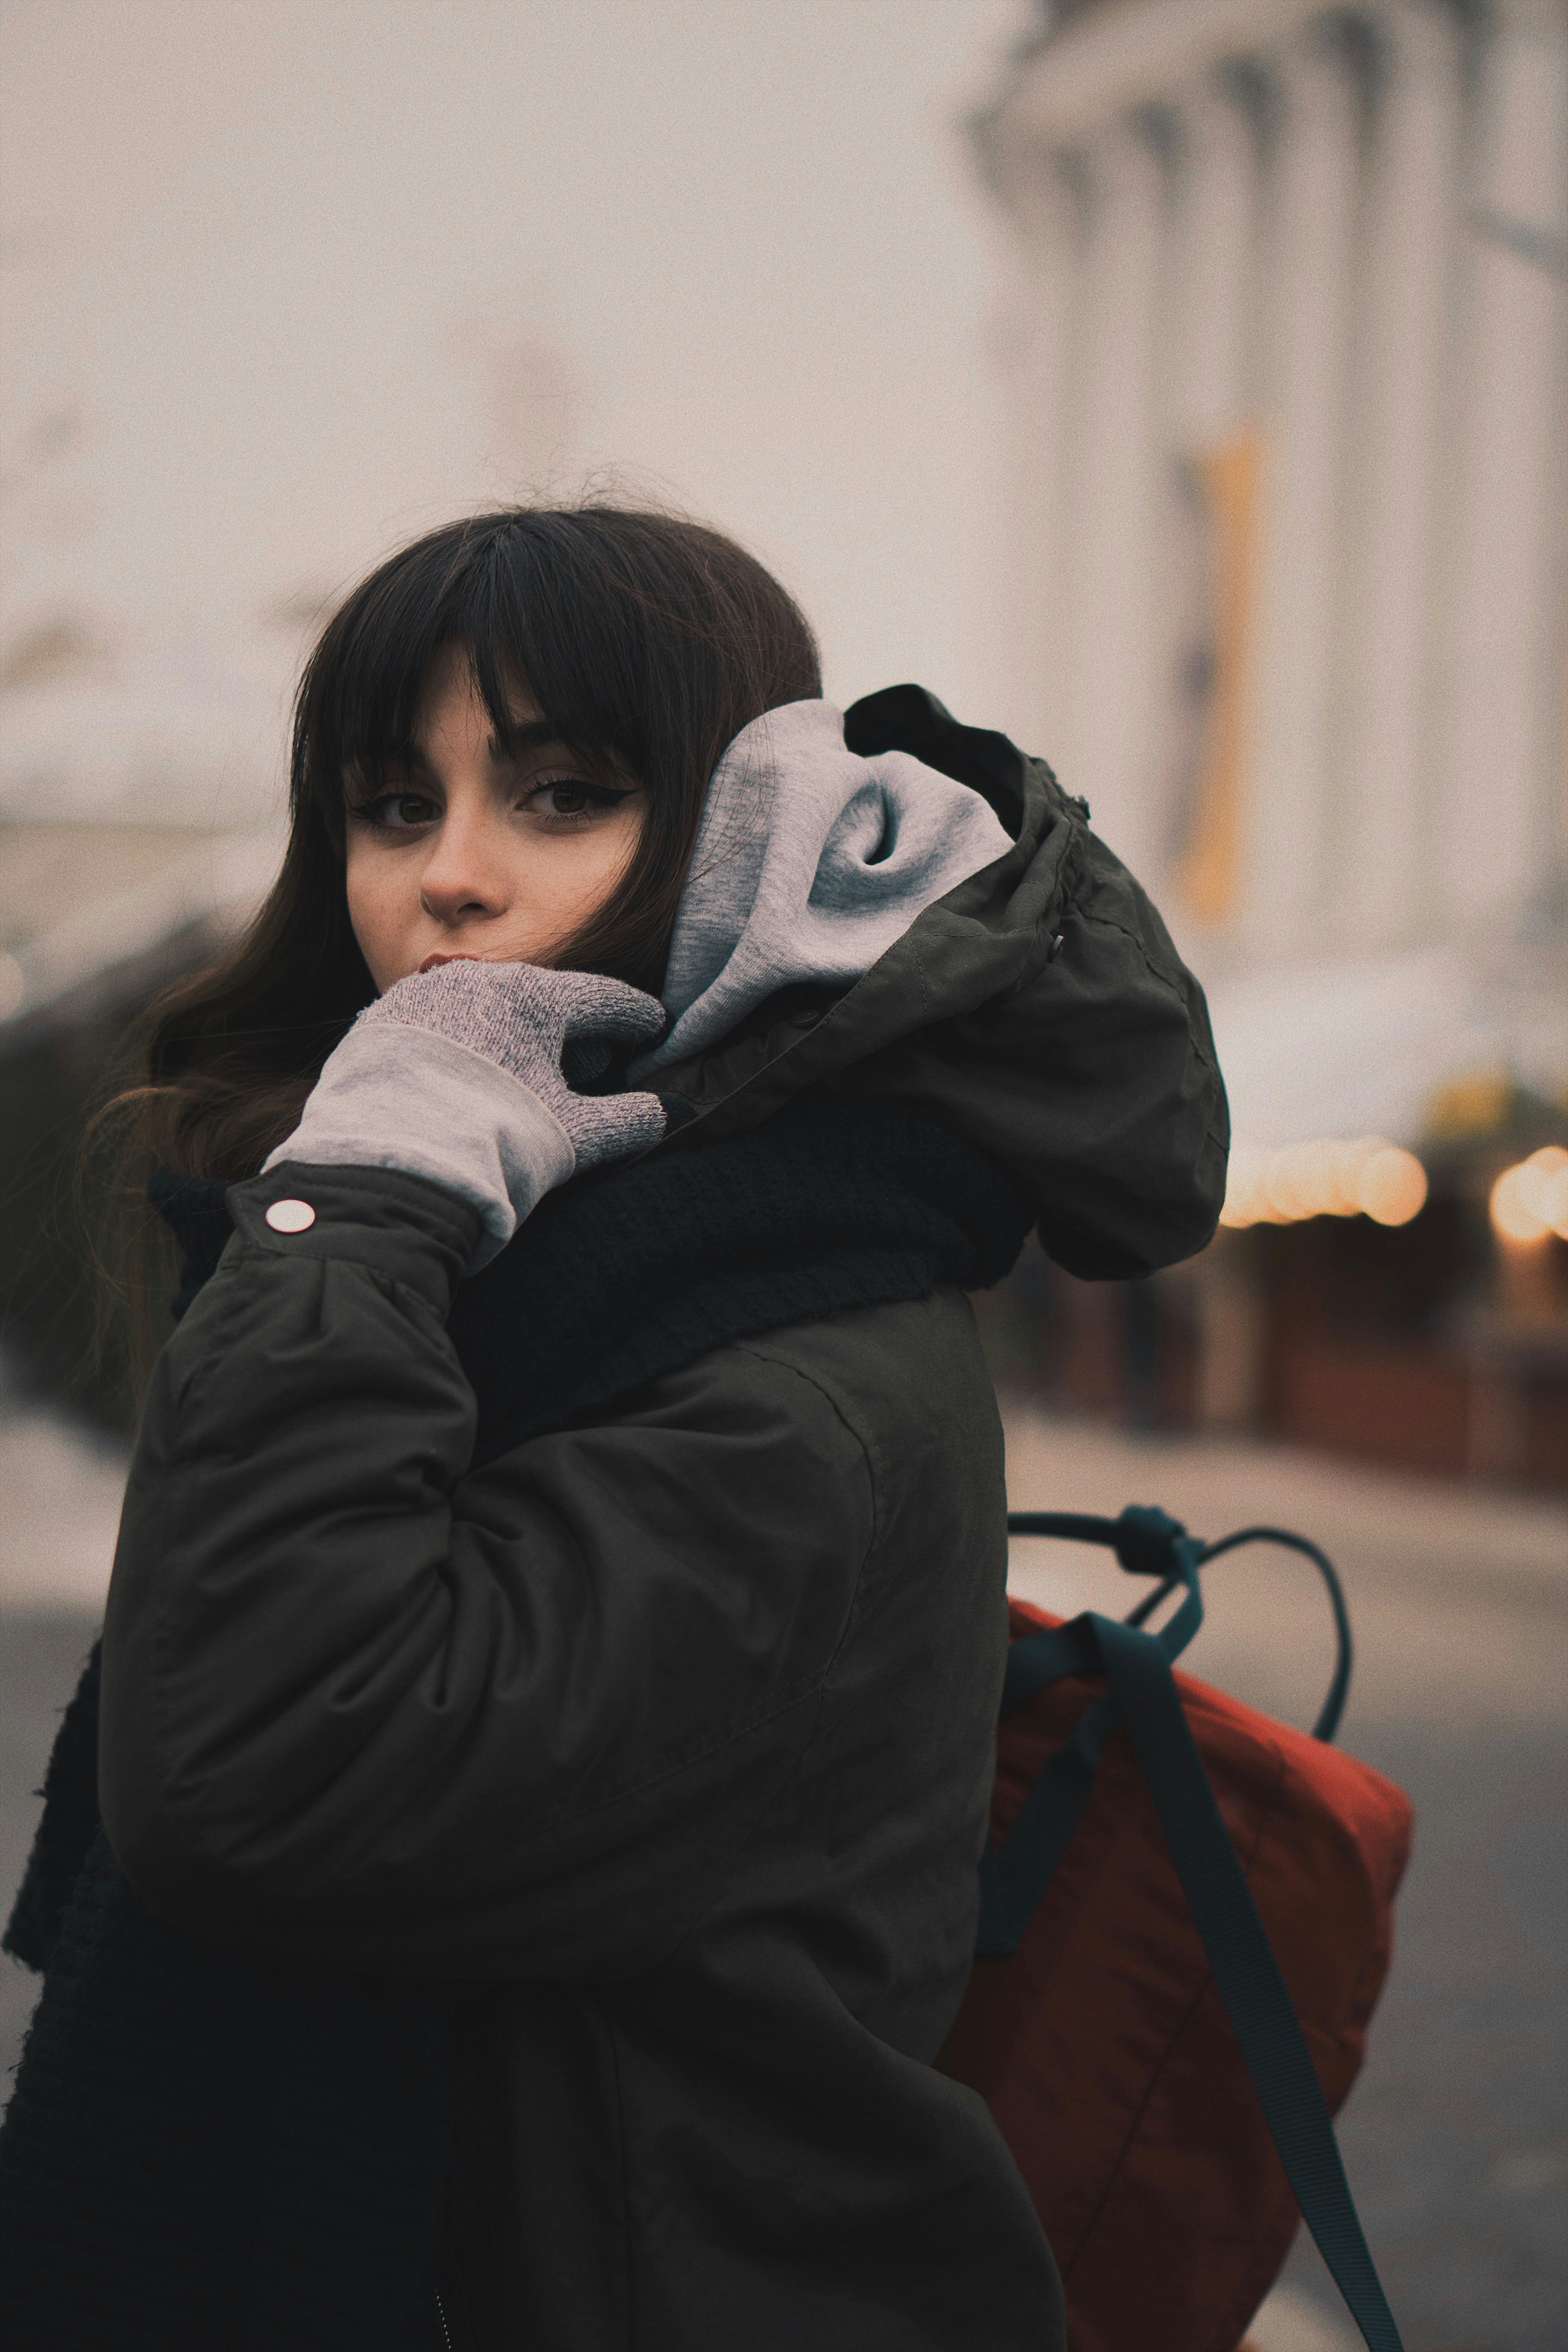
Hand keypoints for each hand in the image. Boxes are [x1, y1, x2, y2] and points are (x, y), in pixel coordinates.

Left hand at [358, 960, 666, 1170]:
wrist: (388, 1171)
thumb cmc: (495, 1144)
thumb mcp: (572, 1135)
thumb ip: (627, 1120)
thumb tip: (665, 1112)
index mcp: (533, 995)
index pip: (600, 998)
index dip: (633, 1016)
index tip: (652, 1027)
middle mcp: (477, 980)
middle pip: (542, 1001)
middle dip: (571, 1033)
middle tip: (589, 1068)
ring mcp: (422, 996)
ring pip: (487, 1011)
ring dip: (514, 1040)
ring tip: (526, 1081)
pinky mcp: (379, 1022)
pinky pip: (439, 1027)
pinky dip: (465, 1049)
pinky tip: (468, 1085)